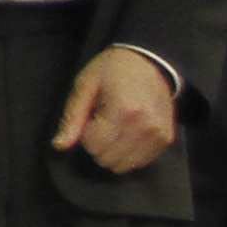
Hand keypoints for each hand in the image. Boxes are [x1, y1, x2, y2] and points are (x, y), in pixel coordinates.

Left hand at [55, 44, 178, 174]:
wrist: (150, 62)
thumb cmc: (112, 70)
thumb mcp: (85, 86)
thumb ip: (72, 118)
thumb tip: (59, 145)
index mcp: (124, 110)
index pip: (94, 145)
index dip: (85, 134)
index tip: (90, 117)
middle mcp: (145, 126)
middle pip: (108, 158)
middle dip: (97, 144)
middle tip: (102, 122)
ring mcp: (159, 135)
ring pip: (124, 165)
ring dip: (113, 150)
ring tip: (115, 126)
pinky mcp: (166, 139)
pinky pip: (140, 162)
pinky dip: (129, 152)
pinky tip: (127, 132)